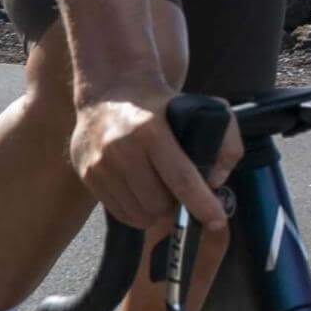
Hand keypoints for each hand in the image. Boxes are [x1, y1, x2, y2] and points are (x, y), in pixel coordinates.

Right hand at [69, 78, 242, 231]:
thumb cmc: (160, 104)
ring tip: (158, 192)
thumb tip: (216, 181)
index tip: (217, 221)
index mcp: (151, 130)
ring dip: (154, 211)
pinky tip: (140, 193)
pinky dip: (135, 211)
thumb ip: (222, 142)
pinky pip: (118, 212)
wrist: (111, 88)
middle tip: (178, 193)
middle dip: (174, 205)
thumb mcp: (199, 107)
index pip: (181, 179)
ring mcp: (100, 163)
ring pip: (138, 213)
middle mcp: (122, 147)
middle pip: (158, 204)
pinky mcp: (87, 173)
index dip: (202, 205)